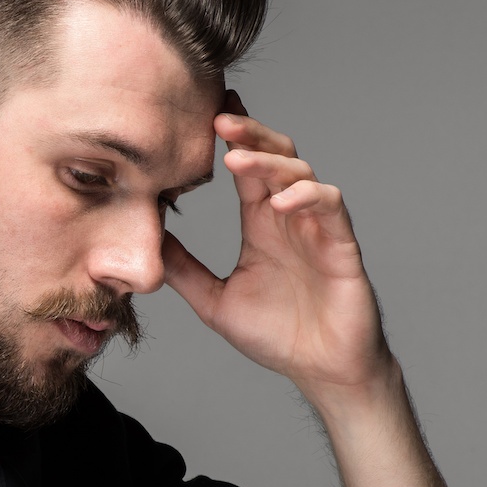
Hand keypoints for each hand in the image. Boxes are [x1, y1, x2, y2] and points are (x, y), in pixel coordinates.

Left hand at [163, 91, 394, 407]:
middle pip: (275, 155)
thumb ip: (183, 269)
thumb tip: (145, 241)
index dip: (231, 138)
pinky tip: (279, 202)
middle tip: (218, 119)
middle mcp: (289, 217)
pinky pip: (330, 206)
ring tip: (237, 159)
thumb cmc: (277, 335)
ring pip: (300, 172)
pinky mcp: (341, 245)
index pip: (246, 167)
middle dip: (250, 132)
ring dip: (270, 161)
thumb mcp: (214, 301)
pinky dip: (307, 196)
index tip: (202, 114)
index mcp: (260, 223)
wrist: (323, 372)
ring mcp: (316, 227)